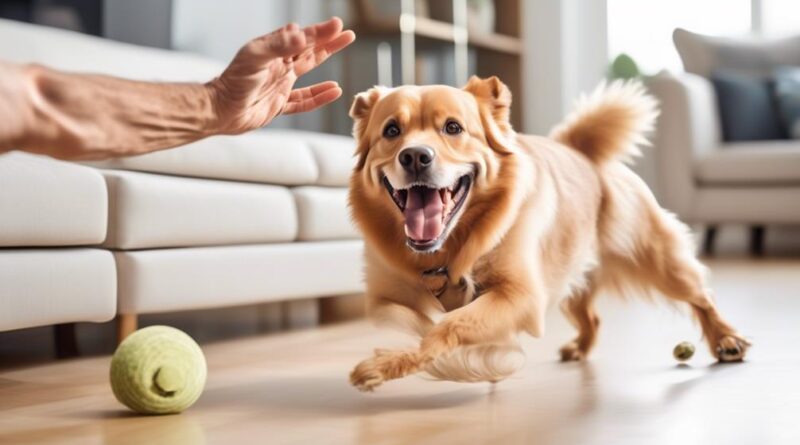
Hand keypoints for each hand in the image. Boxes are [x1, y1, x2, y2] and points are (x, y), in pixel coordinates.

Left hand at [207, 17, 354, 133]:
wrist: (221, 110)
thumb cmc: (234, 82)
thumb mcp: (255, 57)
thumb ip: (279, 45)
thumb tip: (302, 35)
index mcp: (273, 51)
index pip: (302, 38)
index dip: (321, 32)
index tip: (337, 25)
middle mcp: (278, 65)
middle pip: (309, 50)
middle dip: (328, 41)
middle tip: (347, 34)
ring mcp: (280, 84)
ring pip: (309, 71)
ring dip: (326, 62)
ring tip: (341, 58)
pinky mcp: (280, 104)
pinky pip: (304, 100)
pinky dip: (320, 96)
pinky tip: (334, 91)